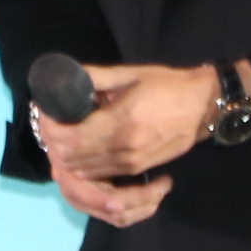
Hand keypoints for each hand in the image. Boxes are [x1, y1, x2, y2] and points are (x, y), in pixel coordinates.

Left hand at [40, 61, 214, 180]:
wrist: (205, 106)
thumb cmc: (168, 85)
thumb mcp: (129, 75)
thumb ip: (94, 77)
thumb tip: (65, 75)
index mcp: (121, 121)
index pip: (70, 138)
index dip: (50, 129)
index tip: (46, 113)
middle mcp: (125, 147)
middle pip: (72, 159)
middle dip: (54, 143)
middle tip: (50, 124)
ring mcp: (133, 161)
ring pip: (84, 171)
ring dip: (67, 157)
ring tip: (63, 135)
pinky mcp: (140, 167)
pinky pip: (102, 175)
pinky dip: (84, 166)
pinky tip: (81, 149)